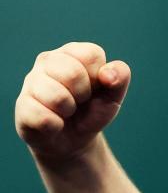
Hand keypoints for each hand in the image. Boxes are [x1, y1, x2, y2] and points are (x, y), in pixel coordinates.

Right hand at [15, 42, 130, 161]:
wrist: (74, 140)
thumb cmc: (92, 110)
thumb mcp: (113, 95)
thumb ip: (120, 77)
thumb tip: (107, 74)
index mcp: (72, 52)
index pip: (91, 54)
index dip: (98, 77)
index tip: (94, 87)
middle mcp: (48, 60)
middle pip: (72, 73)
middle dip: (83, 94)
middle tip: (79, 100)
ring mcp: (31, 81)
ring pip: (57, 97)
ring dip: (69, 110)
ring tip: (66, 111)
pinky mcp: (22, 105)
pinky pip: (44, 118)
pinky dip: (56, 126)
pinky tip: (54, 124)